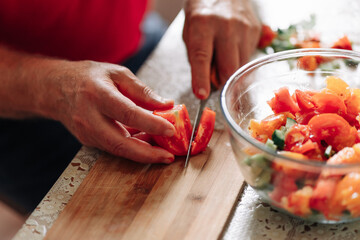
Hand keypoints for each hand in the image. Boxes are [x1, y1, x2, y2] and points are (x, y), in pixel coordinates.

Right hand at [38, 60, 175, 163]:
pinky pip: (114, 147)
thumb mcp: (118, 74)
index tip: (170, 129)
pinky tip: (147, 144)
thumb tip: (166, 105)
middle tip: (168, 156)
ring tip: (163, 151)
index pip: (128, 113)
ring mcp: (86, 132)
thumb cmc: (88, 77)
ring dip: (143, 153)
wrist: (56, 89)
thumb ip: (142, 91)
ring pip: (118, 149)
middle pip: (120, 142)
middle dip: (147, 154)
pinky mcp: (88, 141)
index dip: (151, 123)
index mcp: (98, 94)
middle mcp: (89, 117)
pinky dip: (132, 148)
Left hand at [183, 0, 260, 98]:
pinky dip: (239, 60)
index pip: (201, 57)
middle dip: (222, 82)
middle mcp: (225, 26)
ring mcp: (244, 28)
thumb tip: (208, 85)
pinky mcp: (255, 30)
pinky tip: (232, 48)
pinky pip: (248, 58)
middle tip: (215, 80)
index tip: (202, 95)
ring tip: (222, 57)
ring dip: (231, 72)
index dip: (201, 79)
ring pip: (240, 68)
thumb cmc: (202, 14)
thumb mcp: (190, 32)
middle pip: (229, 69)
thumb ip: (196, 59)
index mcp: (202, 24)